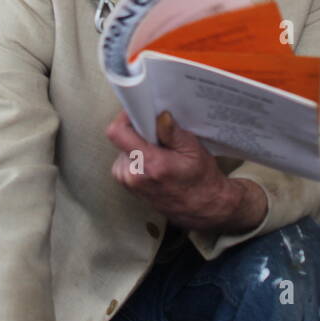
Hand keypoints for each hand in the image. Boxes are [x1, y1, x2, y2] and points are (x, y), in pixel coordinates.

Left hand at [105, 110, 266, 233]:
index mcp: (149, 164)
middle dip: (138, 132)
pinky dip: (137, 156)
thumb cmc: (200, 178)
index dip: (125, 117)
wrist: (202, 207)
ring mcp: (128, 182)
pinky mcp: (127, 186)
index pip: (118, 133)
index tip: (140, 112)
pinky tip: (154, 161)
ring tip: (159, 151)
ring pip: (122, 149)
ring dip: (137, 145)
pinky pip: (124, 161)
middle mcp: (133, 175)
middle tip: (158, 135)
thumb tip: (159, 116)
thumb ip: (172, 132)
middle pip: (121, 138)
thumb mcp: (193, 150)